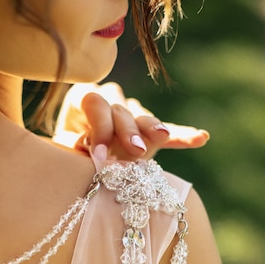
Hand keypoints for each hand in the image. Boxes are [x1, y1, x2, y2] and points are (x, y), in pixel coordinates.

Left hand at [53, 82, 209, 161]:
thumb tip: (85, 145)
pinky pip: (169, 134)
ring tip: (162, 137)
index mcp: (84, 98)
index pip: (96, 104)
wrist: (75, 165)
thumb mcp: (63, 152)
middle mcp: (110, 100)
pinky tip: (201, 138)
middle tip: (134, 151)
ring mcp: (133, 114)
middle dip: (128, 132)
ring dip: (153, 129)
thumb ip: (72, 148)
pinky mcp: (150, 134)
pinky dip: (183, 137)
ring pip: (144, 118)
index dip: (99, 127)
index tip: (100, 154)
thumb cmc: (65, 158)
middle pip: (122, 110)